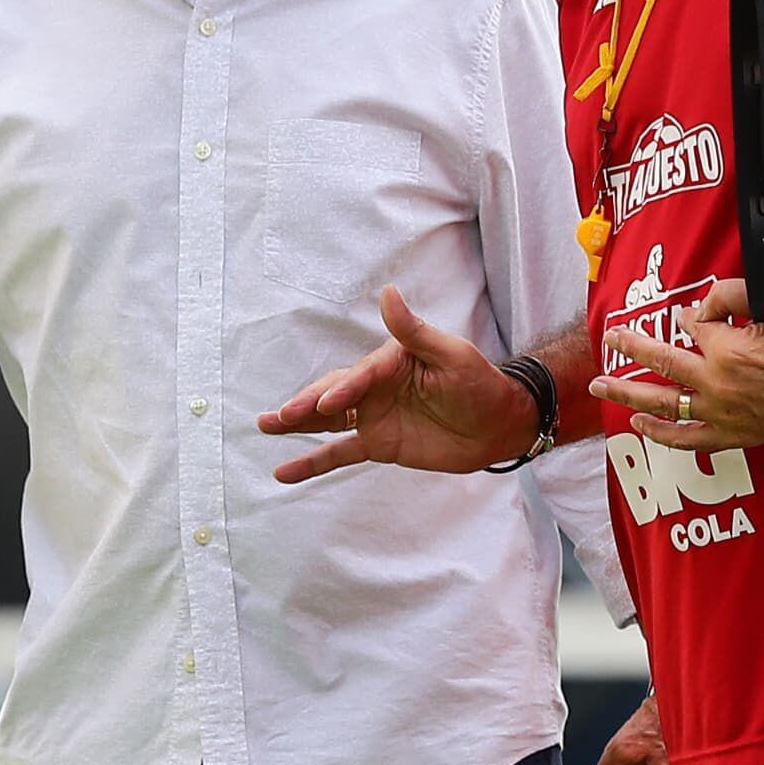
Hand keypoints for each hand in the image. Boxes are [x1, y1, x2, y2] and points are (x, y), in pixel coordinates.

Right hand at [261, 286, 539, 482]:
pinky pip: (338, 454)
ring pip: (326, 421)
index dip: (343, 390)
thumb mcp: (452, 355)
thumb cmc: (479, 383)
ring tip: (265, 425)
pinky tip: (283, 472)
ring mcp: (372, 416)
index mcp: (389, 361)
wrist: (497, 425)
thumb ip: (415, 331)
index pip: (360, 376)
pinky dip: (312, 462)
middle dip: (304, 406)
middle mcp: (374, 387)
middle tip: (278, 417)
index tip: (328, 405)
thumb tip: (389, 292)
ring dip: (296, 423)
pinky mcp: (377, 444)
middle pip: (331, 395)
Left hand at [592, 279, 763, 450]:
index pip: (692, 326)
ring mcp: (725, 413)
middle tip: (611, 341)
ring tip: (603, 389)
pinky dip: (664, 435)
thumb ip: (731, 298)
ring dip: (629, 396)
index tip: (692, 315)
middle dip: (631, 350)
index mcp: (725, 348)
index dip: (691, 317)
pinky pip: (691, 439)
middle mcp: (718, 383)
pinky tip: (642, 427)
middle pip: (661, 363)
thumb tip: (703, 308)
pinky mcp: (739, 435)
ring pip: (665, 406)